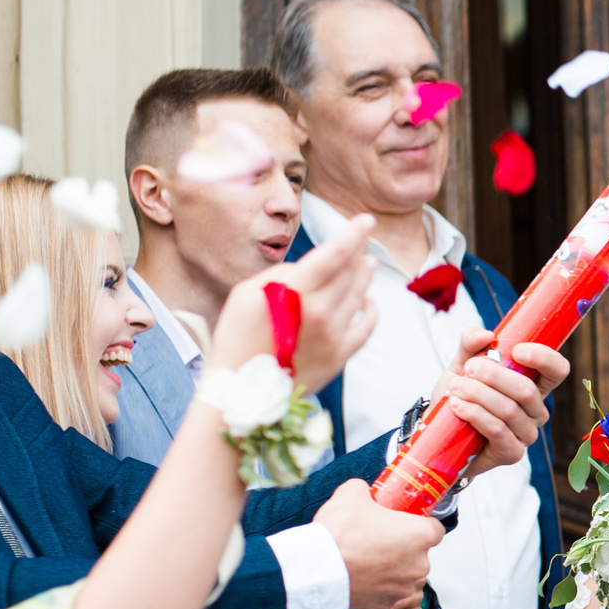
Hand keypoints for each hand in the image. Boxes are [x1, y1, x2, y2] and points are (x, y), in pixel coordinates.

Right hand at [209, 215, 378, 389]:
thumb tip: (310, 267)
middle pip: (350, 273)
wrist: (241, 389)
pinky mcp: (341, 356)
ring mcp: (334, 335)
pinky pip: (366, 327)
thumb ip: (282, 274)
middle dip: (359, 252)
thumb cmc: (238, 337)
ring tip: (368, 262)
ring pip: (359, 295)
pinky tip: (368, 301)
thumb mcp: (246, 294)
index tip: (367, 219)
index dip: (353, 234)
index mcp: (295, 291)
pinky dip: (370, 310)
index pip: (334, 255)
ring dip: (365, 276)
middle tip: (365, 238)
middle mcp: (320, 311)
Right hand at [316, 479, 440, 608]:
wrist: (316, 571)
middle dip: (402, 548)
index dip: (419, 524)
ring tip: (366, 561)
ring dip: (391, 570)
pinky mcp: (386, 606)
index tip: (404, 524)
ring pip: (404, 576)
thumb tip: (363, 491)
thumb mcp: (352, 494)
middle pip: (418, 554)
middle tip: (377, 541)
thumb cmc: (339, 534)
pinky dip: (376, 589)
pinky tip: (359, 578)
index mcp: (420, 536)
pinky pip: (387, 595)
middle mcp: (419, 565)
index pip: (435, 528)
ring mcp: (404, 588)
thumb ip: (366, 490)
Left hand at [445, 330, 572, 481]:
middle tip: (469, 369)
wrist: (439, 435)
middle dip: (494, 376)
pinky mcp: (512, 453)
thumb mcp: (461, 366)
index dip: (544, 358)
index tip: (517, 351)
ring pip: (509, 410)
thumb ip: (470, 345)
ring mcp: (526, 434)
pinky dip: (475, 414)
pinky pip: (498, 430)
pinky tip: (457, 407)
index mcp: (534, 385)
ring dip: (478, 395)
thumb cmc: (458, 398)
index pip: (557, 370)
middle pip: (527, 390)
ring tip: (456, 388)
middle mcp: (536, 411)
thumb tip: (486, 335)